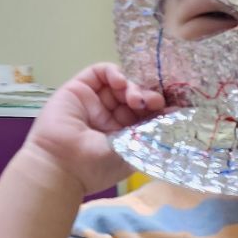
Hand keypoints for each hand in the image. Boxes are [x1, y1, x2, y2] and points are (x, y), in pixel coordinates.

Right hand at [26, 63, 163, 194]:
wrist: (62, 165)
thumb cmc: (96, 165)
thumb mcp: (132, 151)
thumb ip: (151, 132)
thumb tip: (176, 116)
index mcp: (123, 136)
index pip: (145, 114)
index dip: (159, 109)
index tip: (172, 109)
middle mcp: (109, 118)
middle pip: (135, 97)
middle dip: (148, 97)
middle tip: (154, 103)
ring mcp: (94, 103)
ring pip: (121, 84)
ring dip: (134, 87)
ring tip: (135, 99)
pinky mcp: (79, 89)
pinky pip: (100, 72)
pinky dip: (115, 72)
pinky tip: (121, 83)